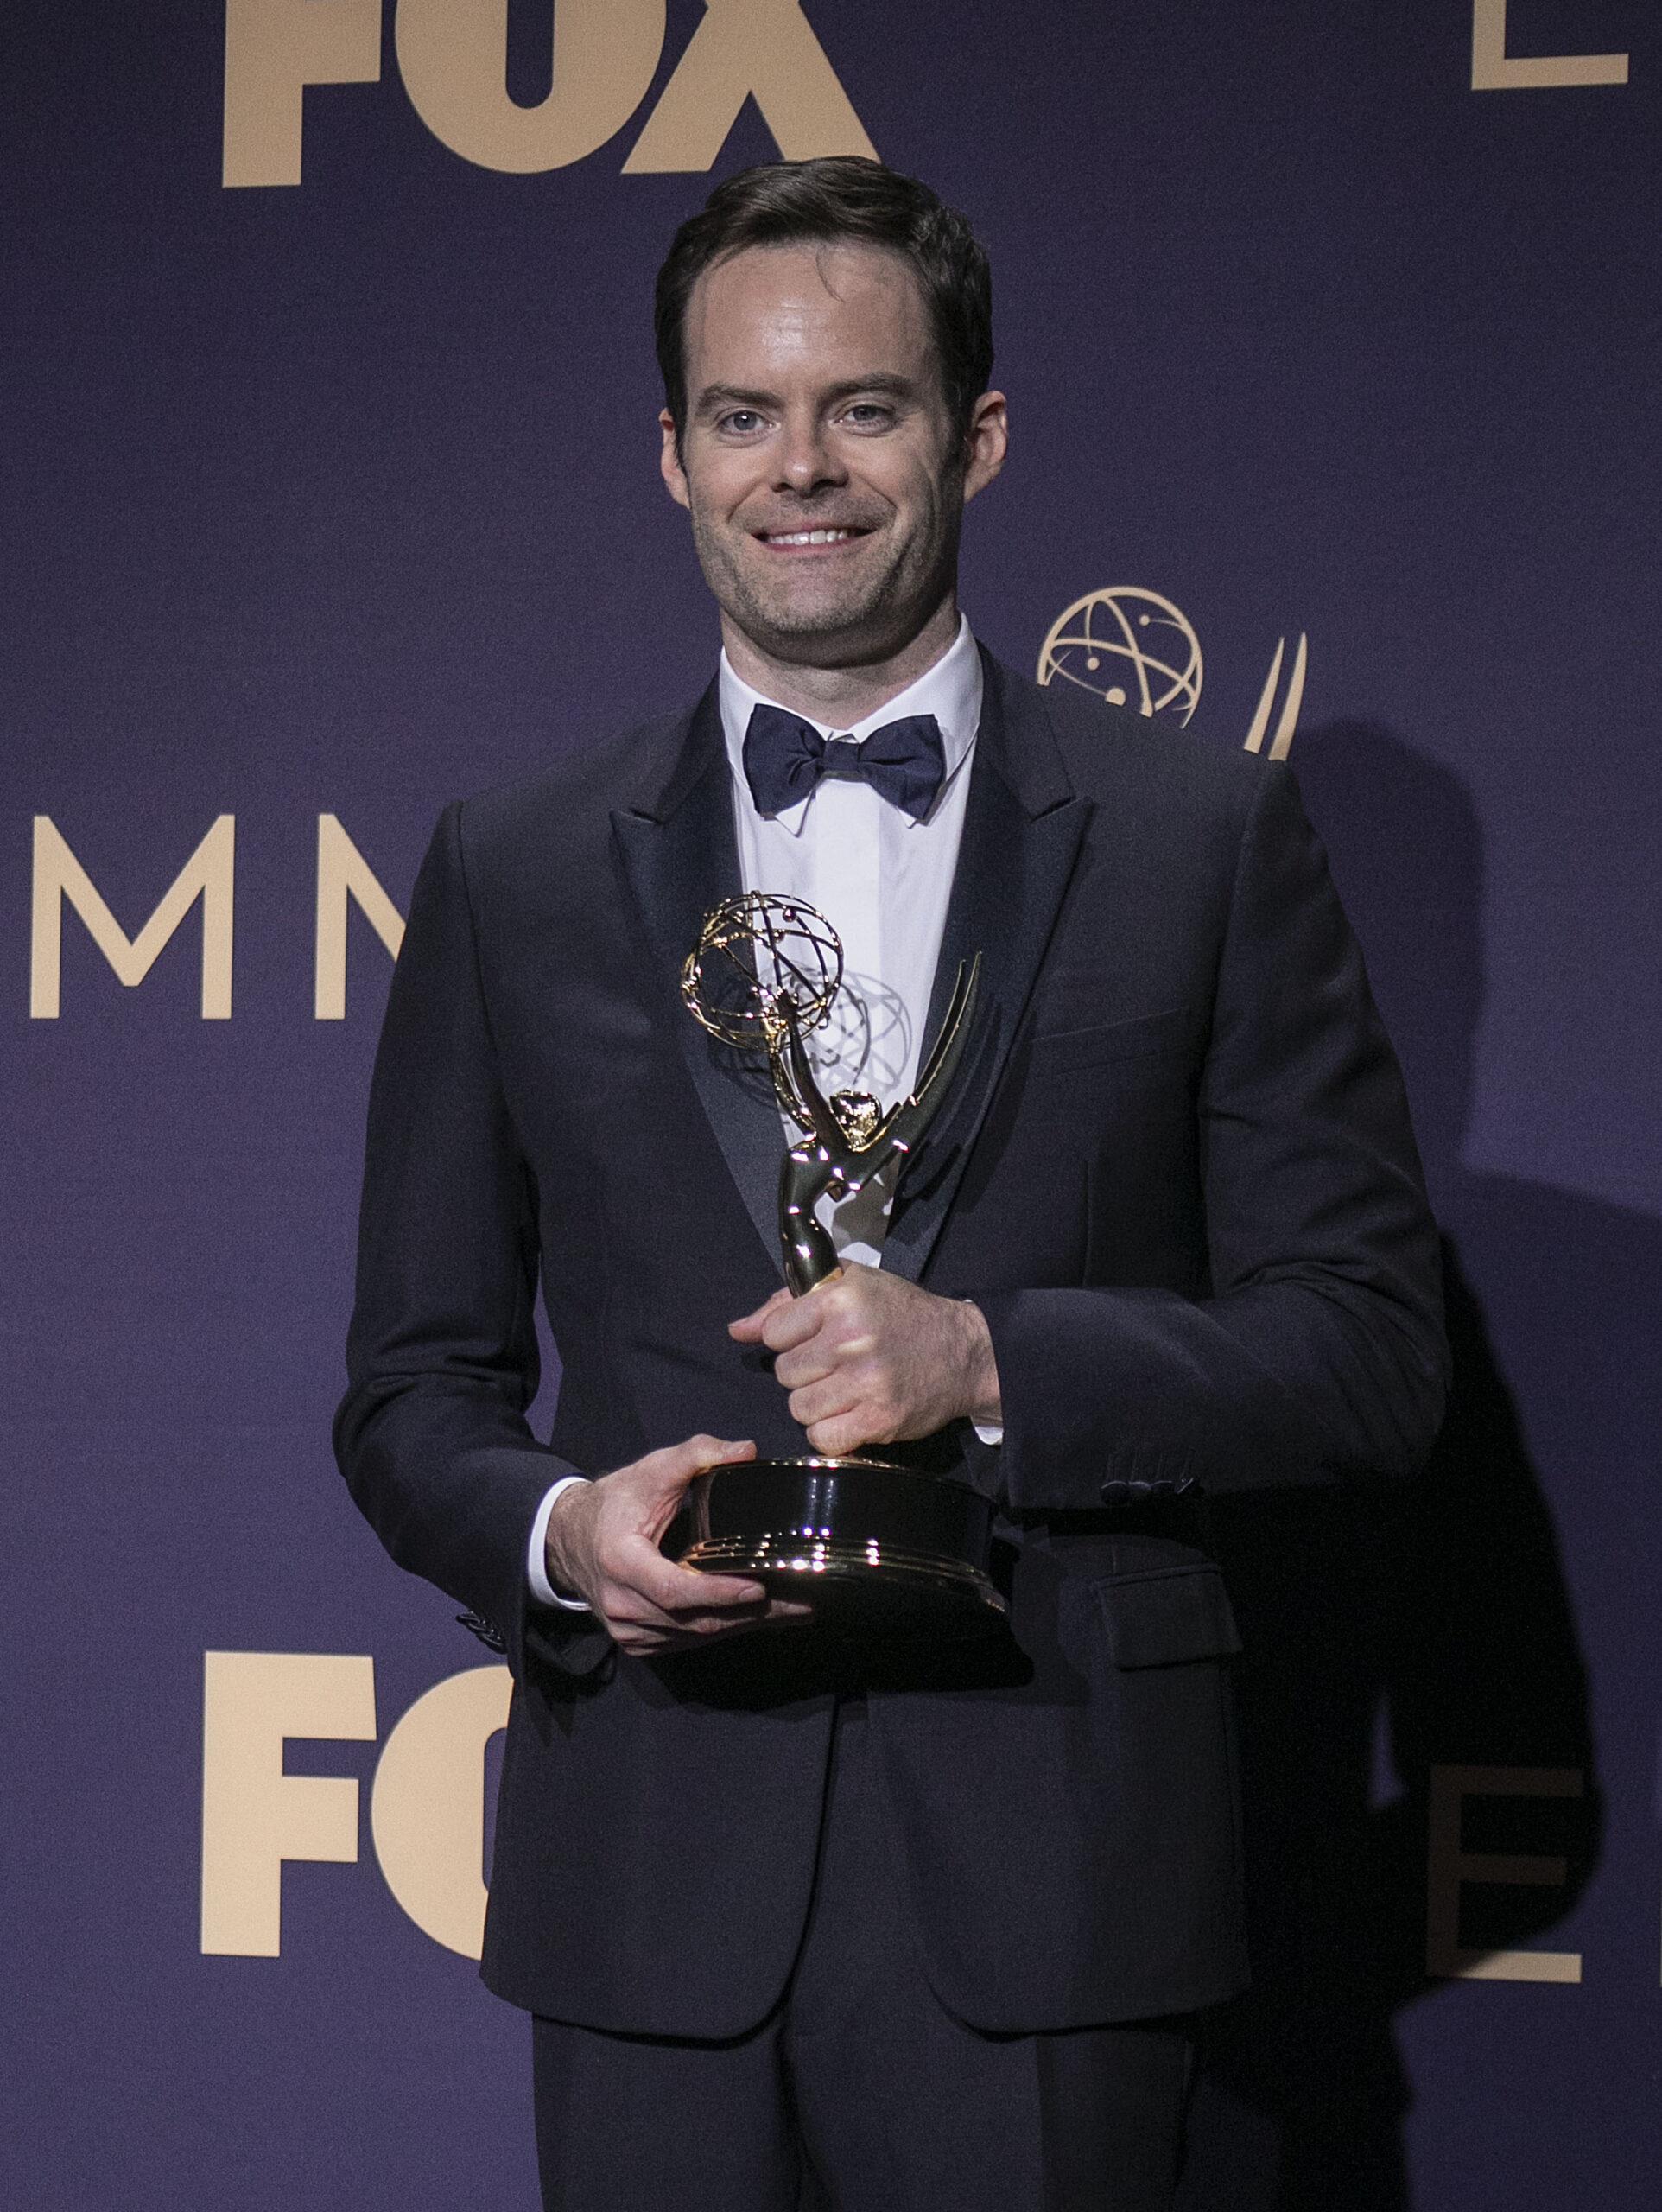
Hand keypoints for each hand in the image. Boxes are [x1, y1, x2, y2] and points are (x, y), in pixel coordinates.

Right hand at [545, 1435, 807, 1653]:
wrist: (569, 1539)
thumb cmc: (615, 1502)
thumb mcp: (650, 1469)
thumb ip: (697, 1454)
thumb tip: (747, 1451)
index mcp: (621, 1562)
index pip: (673, 1589)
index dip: (717, 1593)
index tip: (759, 1588)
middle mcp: (623, 1605)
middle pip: (695, 1619)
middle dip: (752, 1613)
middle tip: (802, 1602)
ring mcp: (630, 1631)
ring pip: (697, 1635)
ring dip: (746, 1625)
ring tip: (796, 1610)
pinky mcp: (640, 1643)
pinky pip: (690, 1639)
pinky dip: (726, 1628)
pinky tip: (762, 1618)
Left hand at [729, 1265, 1001, 1456]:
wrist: (962, 1352)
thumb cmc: (902, 1314)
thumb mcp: (850, 1285)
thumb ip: (788, 1302)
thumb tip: (738, 1329)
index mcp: (841, 1298)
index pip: (774, 1331)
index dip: (787, 1338)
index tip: (810, 1339)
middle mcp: (851, 1339)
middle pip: (785, 1372)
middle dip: (803, 1372)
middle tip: (833, 1364)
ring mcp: (865, 1383)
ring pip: (799, 1407)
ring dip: (815, 1403)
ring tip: (844, 1388)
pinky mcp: (878, 1420)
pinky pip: (822, 1438)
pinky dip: (830, 1432)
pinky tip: (850, 1413)